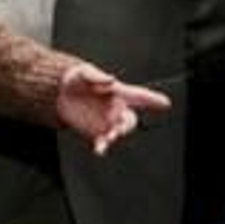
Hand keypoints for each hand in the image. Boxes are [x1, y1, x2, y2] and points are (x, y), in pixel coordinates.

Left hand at [56, 63, 172, 155]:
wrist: (58, 93)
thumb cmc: (76, 79)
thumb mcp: (84, 73)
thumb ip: (97, 77)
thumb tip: (111, 80)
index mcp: (118, 92)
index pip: (139, 96)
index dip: (152, 99)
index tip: (165, 103)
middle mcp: (115, 109)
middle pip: (129, 119)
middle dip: (127, 125)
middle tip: (119, 127)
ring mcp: (106, 122)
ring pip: (118, 132)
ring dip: (115, 136)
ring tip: (109, 138)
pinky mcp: (94, 132)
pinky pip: (102, 142)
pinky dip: (102, 146)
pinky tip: (99, 150)